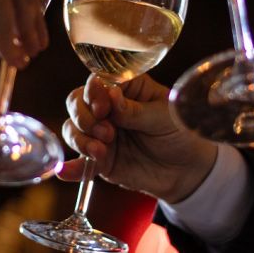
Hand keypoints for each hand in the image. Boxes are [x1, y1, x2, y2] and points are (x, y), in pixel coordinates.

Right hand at [60, 74, 216, 203]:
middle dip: (85, 117)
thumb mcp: (163, 117)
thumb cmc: (180, 131)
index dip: (94, 92)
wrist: (188, 169)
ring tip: (100, 152)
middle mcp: (107, 107)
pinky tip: (65, 171)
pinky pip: (78, 161)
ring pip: (73, 128)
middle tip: (107, 132)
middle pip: (77, 102)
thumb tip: (111, 95)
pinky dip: (70, 166)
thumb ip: (135, 110)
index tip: (103, 108)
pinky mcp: (99, 158)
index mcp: (125, 88)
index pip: (98, 82)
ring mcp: (101, 133)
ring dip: (80, 139)